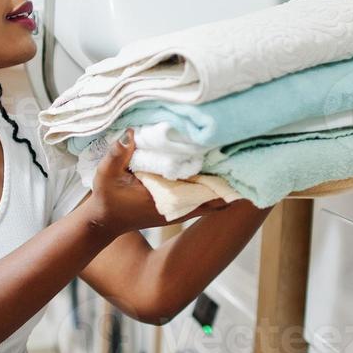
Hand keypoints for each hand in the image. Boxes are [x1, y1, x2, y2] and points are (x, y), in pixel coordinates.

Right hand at [86, 128, 232, 233]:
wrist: (105, 220)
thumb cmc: (107, 198)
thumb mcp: (106, 175)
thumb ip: (118, 154)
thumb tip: (131, 132)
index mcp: (166, 200)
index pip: (202, 191)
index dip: (221, 179)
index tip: (236, 162)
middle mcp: (178, 208)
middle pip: (214, 195)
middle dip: (229, 178)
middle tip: (248, 156)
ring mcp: (179, 210)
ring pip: (211, 198)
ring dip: (223, 182)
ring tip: (242, 161)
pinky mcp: (177, 208)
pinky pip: (203, 199)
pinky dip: (214, 188)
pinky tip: (225, 173)